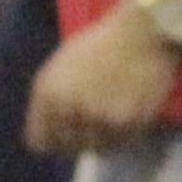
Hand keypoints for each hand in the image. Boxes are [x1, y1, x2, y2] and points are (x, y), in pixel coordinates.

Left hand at [24, 6, 181, 156]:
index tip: (69, 131)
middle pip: (70, 148)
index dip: (55, 139)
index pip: (40, 142)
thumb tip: (47, 136)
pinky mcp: (127, 122)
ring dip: (106, 138)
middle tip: (98, 121)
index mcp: (47, 93)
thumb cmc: (100, 45)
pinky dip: (127, 134)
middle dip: (82, 138)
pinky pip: (122, 144)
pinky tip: (130, 112)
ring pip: (97, 149)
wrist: (142, 32)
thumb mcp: (59, 68)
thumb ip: (49, 101)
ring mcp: (98, 117)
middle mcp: (68, 108)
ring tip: (116, 115)